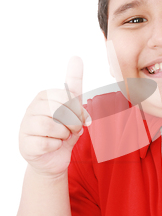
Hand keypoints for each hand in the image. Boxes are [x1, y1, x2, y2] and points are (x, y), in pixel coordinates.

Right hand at [19, 57, 90, 178]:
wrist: (55, 158)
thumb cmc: (64, 130)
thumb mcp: (73, 107)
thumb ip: (75, 84)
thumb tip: (76, 57)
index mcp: (44, 96)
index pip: (65, 97)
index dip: (78, 110)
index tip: (81, 119)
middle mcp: (32, 108)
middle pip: (59, 111)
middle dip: (72, 123)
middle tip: (72, 130)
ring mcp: (26, 126)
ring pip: (52, 127)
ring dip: (64, 135)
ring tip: (62, 137)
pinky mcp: (25, 144)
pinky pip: (47, 144)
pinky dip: (56, 146)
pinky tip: (53, 146)